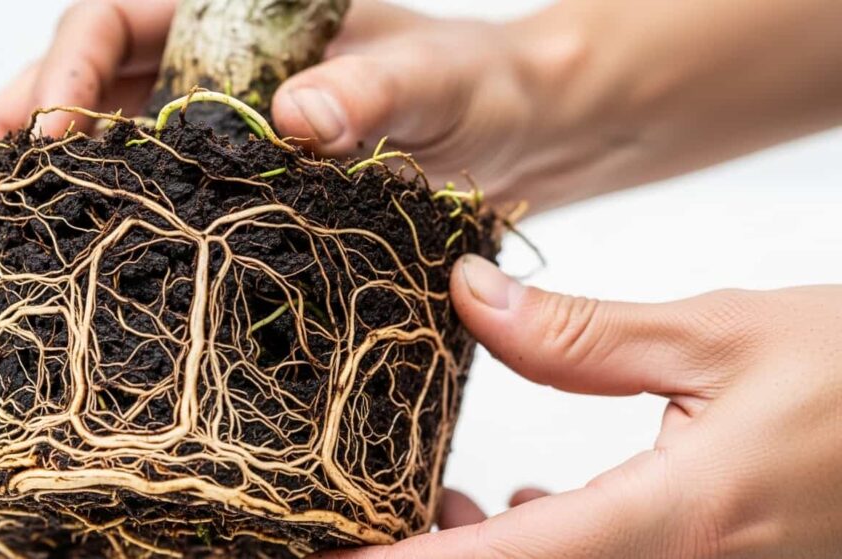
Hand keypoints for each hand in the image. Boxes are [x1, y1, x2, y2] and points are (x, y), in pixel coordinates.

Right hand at [0, 0, 535, 204]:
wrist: (516, 131)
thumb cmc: (475, 82)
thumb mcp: (431, 79)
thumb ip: (368, 90)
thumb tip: (293, 117)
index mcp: (245, 12)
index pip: (125, 15)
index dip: (74, 61)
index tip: (53, 124)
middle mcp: (223, 62)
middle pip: (98, 75)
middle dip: (31, 114)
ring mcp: (229, 120)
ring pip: (120, 134)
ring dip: (59, 170)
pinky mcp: (247, 176)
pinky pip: (170, 187)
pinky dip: (124, 210)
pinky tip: (92, 246)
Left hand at [316, 254, 841, 557]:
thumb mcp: (717, 337)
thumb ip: (581, 333)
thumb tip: (470, 297)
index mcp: (678, 518)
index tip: (330, 555)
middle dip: (437, 553)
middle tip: (366, 510)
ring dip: (483, 551)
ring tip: (436, 499)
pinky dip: (540, 545)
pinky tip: (524, 503)